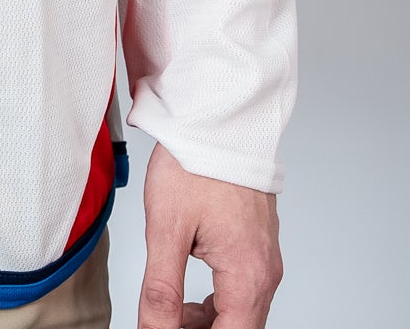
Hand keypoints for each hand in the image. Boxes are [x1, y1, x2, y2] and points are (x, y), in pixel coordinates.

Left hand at [136, 140, 282, 327]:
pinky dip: (218, 304)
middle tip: (163, 324)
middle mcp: (265, 273)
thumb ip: (161, 290)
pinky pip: (243, 291)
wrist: (214, 118)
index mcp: (247, 275)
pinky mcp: (257, 245)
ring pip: (242, 314)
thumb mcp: (166, 228)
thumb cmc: (192, 163)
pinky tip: (188, 298)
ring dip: (208, 325)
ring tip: (170, 314)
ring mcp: (264, 259)